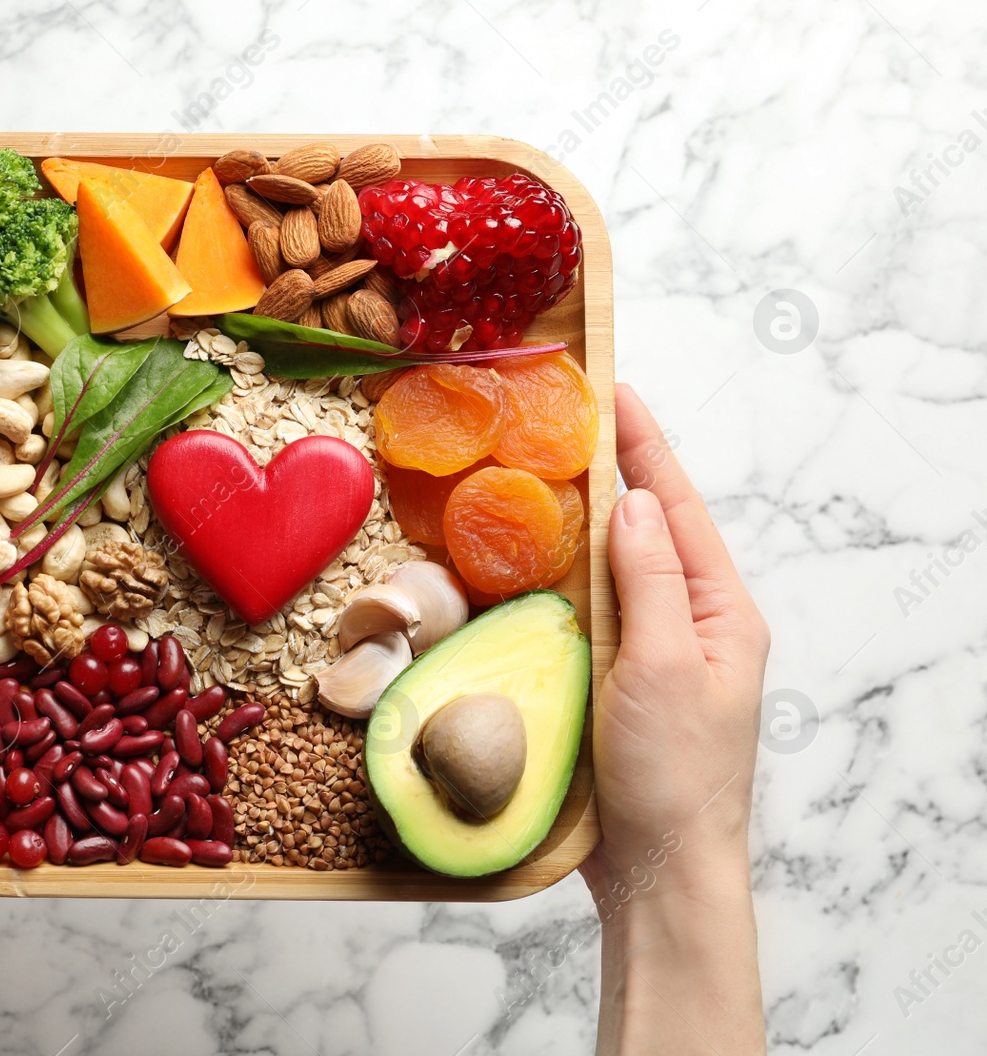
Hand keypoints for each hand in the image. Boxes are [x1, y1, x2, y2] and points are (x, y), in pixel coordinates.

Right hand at [584, 385, 768, 1054]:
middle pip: (651, 527)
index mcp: (720, 610)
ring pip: (618, 566)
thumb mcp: (664, 665)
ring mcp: (656, 651)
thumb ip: (651, 578)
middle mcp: (692, 622)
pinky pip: (594, 608)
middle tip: (570, 415)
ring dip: (585, 517)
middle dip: (615, 467)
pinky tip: (536, 556)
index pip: (678, 507)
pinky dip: (566, 572)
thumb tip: (637, 499)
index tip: (612, 389)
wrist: (660, 868)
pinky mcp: (620, 679)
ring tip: (548, 465)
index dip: (644, 445)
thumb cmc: (673, 775)